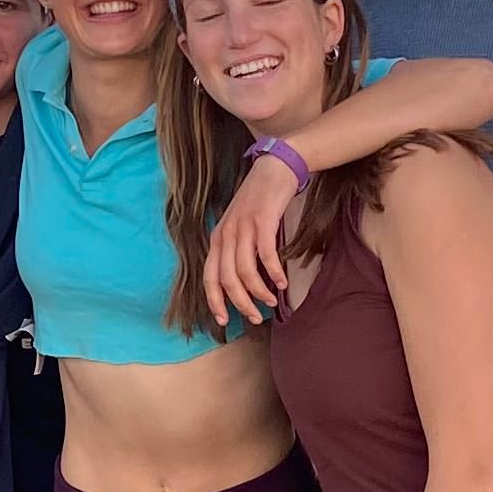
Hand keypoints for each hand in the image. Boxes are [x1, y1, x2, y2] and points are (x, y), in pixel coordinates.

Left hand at [205, 148, 304, 328]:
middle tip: (255, 316)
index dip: (215, 301)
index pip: (209, 277)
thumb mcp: (239, 227)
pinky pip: (266, 255)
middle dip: (240, 303)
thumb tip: (242, 283)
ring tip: (271, 301)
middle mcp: (226, 234)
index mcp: (218, 239)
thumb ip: (236, 251)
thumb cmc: (258, 202)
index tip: (224, 320)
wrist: (273, 170)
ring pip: (245, 271)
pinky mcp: (263, 221)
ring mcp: (244, 227)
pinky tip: (283, 282)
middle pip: (227, 279)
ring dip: (258, 291)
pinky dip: (274, 272)